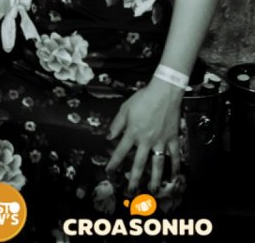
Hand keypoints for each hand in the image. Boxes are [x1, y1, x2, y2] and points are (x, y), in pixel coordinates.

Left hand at [105, 78, 182, 193]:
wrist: (164, 92)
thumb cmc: (143, 98)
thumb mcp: (125, 108)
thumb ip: (117, 124)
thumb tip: (109, 137)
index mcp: (133, 132)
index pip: (120, 151)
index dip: (114, 163)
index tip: (110, 172)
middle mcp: (146, 140)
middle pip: (139, 164)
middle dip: (134, 179)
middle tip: (131, 191)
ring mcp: (161, 142)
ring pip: (157, 165)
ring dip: (155, 179)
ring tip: (152, 190)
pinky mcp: (173, 139)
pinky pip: (174, 156)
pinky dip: (175, 167)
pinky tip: (174, 177)